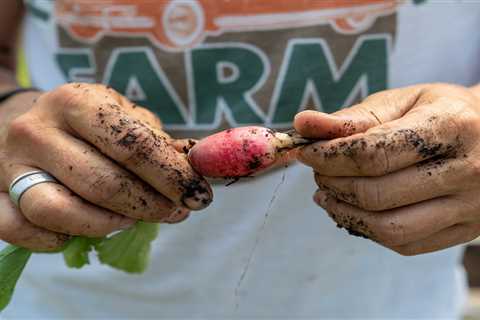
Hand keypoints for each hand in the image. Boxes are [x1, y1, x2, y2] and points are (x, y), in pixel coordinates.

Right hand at [0, 83, 211, 250]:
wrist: (24, 121)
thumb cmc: (88, 124)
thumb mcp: (124, 117)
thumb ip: (158, 142)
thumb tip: (194, 170)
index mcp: (75, 102)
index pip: (133, 145)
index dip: (173, 176)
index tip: (200, 195)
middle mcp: (37, 130)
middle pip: (102, 183)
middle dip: (150, 205)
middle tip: (177, 212)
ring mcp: (10, 165)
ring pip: (58, 211)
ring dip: (109, 224)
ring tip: (135, 220)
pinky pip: (22, 230)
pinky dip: (59, 240)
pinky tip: (89, 229)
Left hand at [294, 83, 479, 255]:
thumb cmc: (440, 113)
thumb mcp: (403, 102)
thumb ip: (352, 117)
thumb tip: (302, 124)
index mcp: (450, 126)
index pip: (372, 153)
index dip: (328, 157)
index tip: (305, 152)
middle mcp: (465, 171)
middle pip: (376, 193)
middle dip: (332, 183)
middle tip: (317, 171)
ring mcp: (469, 207)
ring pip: (388, 228)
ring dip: (343, 212)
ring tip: (325, 193)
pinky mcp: (463, 231)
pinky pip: (404, 244)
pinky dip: (366, 230)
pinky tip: (350, 210)